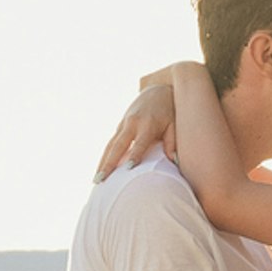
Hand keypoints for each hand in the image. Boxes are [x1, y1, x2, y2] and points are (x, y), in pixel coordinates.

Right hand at [89, 60, 208, 179]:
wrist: (157, 89)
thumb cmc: (169, 110)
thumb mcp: (174, 124)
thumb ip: (172, 142)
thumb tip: (175, 161)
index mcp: (147, 124)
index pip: (140, 143)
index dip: (134, 156)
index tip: (128, 170)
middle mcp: (132, 123)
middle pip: (117, 146)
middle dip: (108, 164)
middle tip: (100, 180)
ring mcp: (123, 124)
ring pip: (110, 145)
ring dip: (102, 162)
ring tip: (96, 180)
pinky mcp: (120, 126)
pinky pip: (111, 143)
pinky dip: (105, 156)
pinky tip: (100, 169)